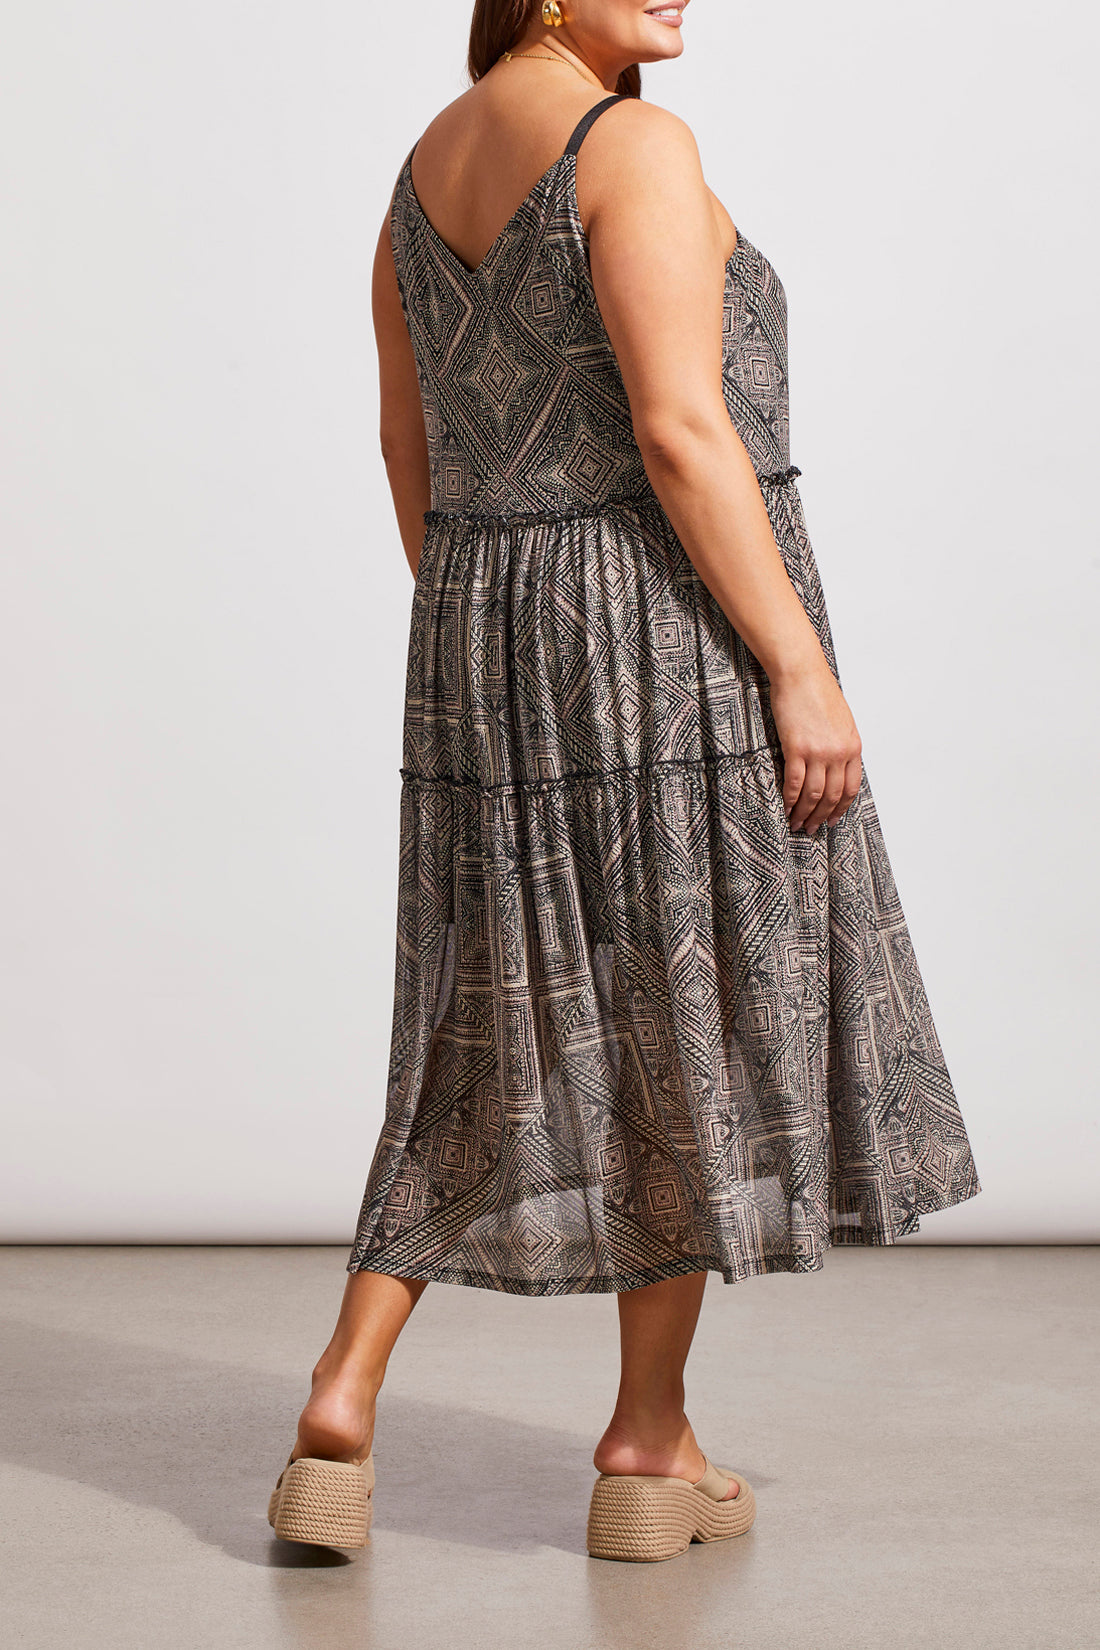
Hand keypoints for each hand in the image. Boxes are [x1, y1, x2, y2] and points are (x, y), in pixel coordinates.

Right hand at [768, 657, 862, 833]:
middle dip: (822, 816)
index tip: (833, 820)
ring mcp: (819, 751)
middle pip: (832, 795)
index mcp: (853, 746)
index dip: (841, 808)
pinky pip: (795, 782)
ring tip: (796, 823)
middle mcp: (839, 752)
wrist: (801, 672)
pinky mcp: (797, 748)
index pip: (851, 787)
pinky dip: (790, 799)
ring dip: (805, 813)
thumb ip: (840, 746)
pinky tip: (786, 807)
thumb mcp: (841, 721)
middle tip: (811, 828)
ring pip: (814, 794)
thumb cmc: (817, 691)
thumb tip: (833, 768)